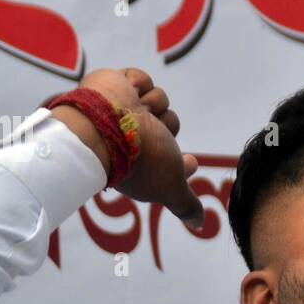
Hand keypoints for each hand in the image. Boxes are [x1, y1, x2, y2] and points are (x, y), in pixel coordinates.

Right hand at [50, 67, 205, 229]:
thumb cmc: (139, 159)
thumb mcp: (171, 187)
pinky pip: (140, 78)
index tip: (191, 163)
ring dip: (150, 105)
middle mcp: (134, 137)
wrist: (104, 125)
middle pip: (169, 124)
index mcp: (144, 162)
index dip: (183, 164)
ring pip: (159, 99)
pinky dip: (136, 84)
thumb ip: (185, 205)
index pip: (171, 161)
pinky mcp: (114, 86)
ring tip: (135, 113)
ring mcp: (123, 110)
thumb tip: (199, 225)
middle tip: (150, 133)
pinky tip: (127, 94)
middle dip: (164, 126)